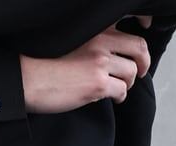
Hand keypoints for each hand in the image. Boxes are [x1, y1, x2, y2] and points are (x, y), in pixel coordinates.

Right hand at [19, 23, 151, 113]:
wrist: (30, 79)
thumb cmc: (44, 64)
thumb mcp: (71, 41)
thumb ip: (92, 43)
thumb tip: (108, 55)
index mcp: (95, 29)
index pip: (128, 17)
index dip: (143, 23)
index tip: (146, 26)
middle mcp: (101, 41)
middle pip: (138, 48)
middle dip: (143, 63)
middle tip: (139, 71)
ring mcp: (100, 62)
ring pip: (131, 72)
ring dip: (128, 83)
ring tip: (119, 89)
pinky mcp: (98, 83)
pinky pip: (122, 91)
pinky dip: (120, 97)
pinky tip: (112, 98)